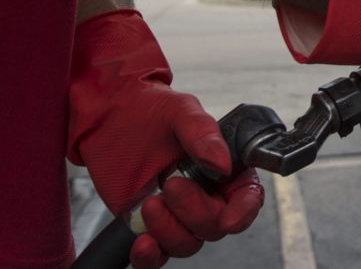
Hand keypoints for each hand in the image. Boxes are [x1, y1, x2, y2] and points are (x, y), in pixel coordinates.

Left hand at [67, 10, 263, 266]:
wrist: (109, 118)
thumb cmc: (152, 111)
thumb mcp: (181, 112)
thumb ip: (204, 134)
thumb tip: (222, 163)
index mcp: (225, 169)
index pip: (247, 198)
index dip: (243, 211)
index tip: (229, 217)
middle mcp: (206, 195)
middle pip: (216, 225)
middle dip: (194, 211)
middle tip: (172, 184)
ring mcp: (177, 214)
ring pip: (188, 243)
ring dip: (170, 230)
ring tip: (150, 202)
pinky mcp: (149, 226)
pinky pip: (158, 257)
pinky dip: (151, 256)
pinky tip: (142, 241)